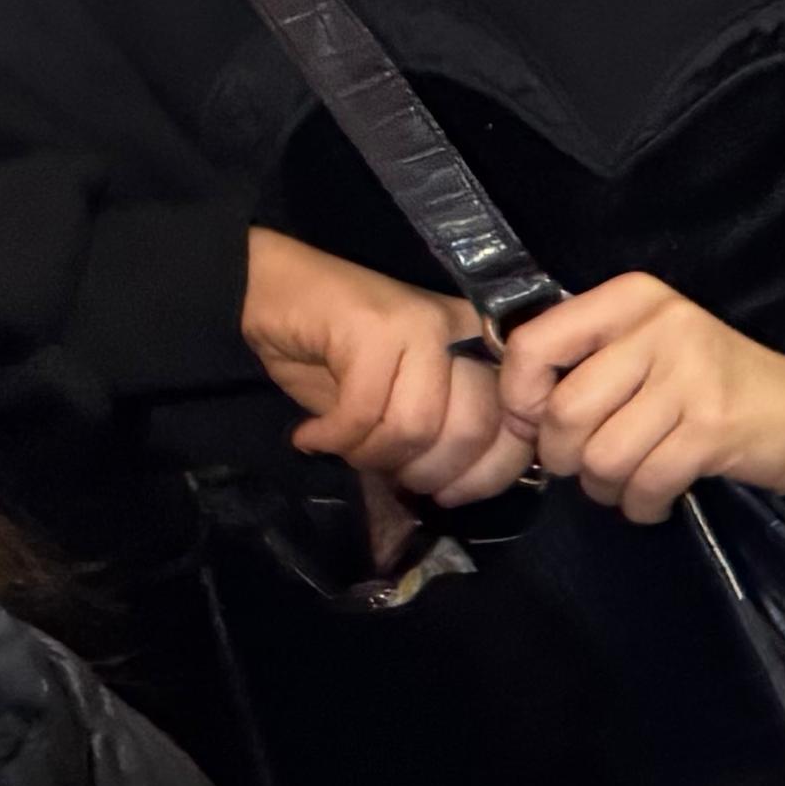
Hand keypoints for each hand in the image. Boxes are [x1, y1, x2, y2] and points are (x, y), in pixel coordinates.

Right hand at [242, 229, 534, 506]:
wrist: (270, 289)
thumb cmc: (333, 352)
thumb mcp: (393, 399)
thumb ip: (434, 432)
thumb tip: (458, 488)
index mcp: (481, 351)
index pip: (514, 425)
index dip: (487, 475)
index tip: (450, 496)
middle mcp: (463, 333)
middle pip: (472, 429)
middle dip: (426, 473)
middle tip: (389, 479)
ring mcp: (423, 326)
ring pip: (417, 426)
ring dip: (371, 455)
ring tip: (342, 449)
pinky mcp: (378, 328)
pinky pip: (364, 412)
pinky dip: (333, 438)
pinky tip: (310, 436)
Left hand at [493, 272, 784, 523]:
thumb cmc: (713, 383)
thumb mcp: (647, 349)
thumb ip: (584, 363)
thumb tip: (513, 415)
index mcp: (633, 298)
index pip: (534, 344)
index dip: (520, 398)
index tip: (539, 423)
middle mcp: (662, 325)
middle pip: (565, 411)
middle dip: (565, 457)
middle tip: (590, 465)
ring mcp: (692, 374)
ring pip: (601, 455)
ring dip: (606, 487)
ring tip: (628, 483)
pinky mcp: (714, 425)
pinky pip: (645, 482)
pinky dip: (641, 505)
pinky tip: (656, 500)